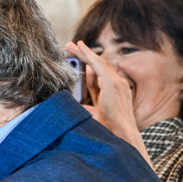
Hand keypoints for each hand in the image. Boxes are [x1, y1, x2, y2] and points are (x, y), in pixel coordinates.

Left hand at [65, 41, 150, 163]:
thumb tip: (62, 100)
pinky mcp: (113, 83)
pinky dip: (89, 55)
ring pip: (97, 62)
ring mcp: (117, 83)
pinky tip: (80, 47)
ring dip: (83, 52)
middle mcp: (117, 85)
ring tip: (70, 46)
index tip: (75, 60)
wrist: (120, 136)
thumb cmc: (107, 130)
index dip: (87, 67)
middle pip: (98, 66)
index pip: (98, 76)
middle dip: (83, 56)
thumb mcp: (91, 114)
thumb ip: (81, 105)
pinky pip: (98, 65)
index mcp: (112, 93)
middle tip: (69, 47)